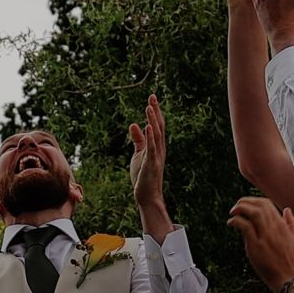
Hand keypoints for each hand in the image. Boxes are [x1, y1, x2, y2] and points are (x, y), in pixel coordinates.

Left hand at [128, 94, 169, 233]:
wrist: (147, 196)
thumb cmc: (143, 176)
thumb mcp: (138, 154)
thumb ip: (138, 139)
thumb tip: (134, 124)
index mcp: (156, 146)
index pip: (157, 125)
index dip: (154, 112)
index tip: (151, 99)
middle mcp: (159, 149)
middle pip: (159, 126)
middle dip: (155, 111)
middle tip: (152, 96)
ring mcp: (156, 156)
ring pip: (156, 135)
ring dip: (152, 120)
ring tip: (149, 107)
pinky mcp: (152, 164)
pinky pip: (151, 148)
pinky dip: (150, 137)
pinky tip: (148, 126)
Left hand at [227, 196, 293, 290]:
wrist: (290, 279)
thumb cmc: (293, 262)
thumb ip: (292, 223)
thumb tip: (287, 210)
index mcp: (283, 226)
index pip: (267, 205)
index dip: (255, 201)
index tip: (248, 204)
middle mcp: (274, 229)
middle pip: (259, 206)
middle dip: (245, 202)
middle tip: (237, 205)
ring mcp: (265, 237)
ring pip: (253, 214)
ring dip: (240, 209)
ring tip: (233, 212)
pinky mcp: (256, 246)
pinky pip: (245, 227)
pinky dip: (237, 221)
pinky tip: (232, 223)